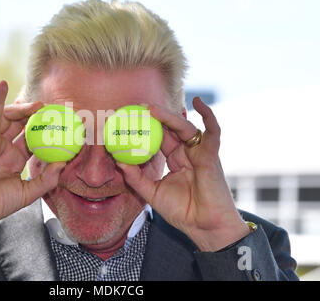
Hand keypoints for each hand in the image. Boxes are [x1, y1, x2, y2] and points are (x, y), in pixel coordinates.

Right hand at [0, 81, 64, 230]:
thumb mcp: (26, 193)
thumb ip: (45, 180)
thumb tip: (63, 164)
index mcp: (16, 160)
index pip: (35, 141)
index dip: (49, 133)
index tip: (66, 126)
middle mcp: (6, 149)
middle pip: (24, 125)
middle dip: (39, 116)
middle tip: (55, 110)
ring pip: (11, 118)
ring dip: (24, 108)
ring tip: (39, 105)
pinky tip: (2, 85)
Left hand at [116, 97, 249, 250]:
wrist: (205, 228)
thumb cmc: (183, 212)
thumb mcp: (152, 193)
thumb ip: (136, 178)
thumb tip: (118, 162)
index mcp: (176, 161)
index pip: (160, 139)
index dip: (147, 128)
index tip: (130, 119)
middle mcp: (187, 154)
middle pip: (171, 129)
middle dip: (156, 116)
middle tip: (137, 107)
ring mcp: (200, 154)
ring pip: (185, 128)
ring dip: (169, 116)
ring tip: (150, 109)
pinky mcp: (211, 156)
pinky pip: (212, 132)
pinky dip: (208, 116)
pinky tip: (198, 102)